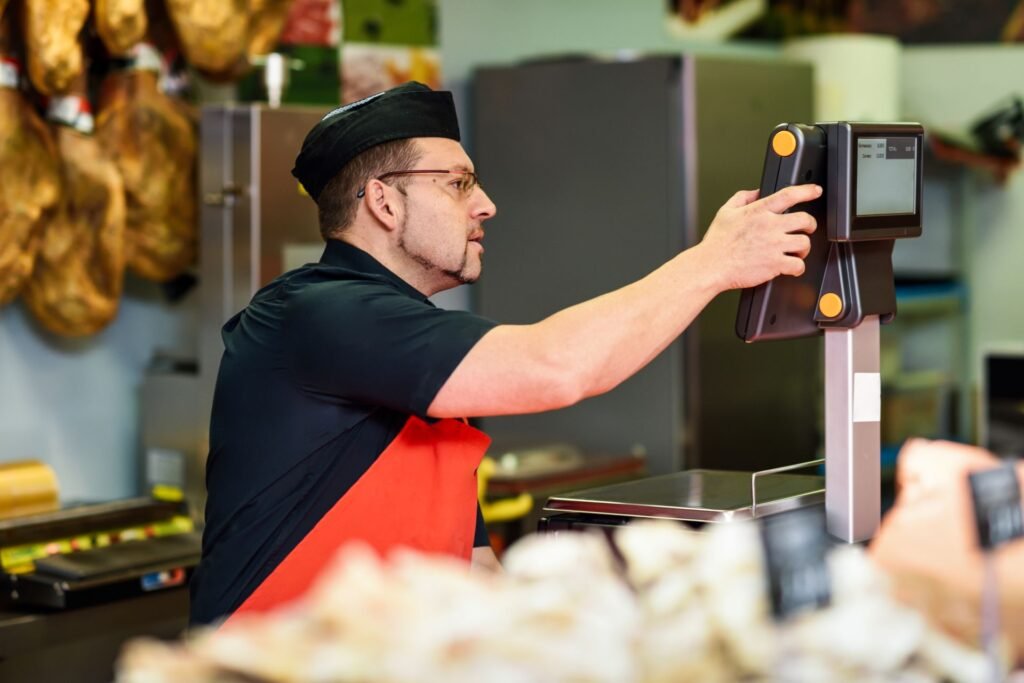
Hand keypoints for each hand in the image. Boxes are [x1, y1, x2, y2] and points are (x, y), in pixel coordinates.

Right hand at [698, 184, 820, 291]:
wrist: (711, 266)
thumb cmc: (716, 243)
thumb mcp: (725, 212)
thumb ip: (742, 197)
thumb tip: (756, 192)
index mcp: (758, 212)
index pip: (789, 195)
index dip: (807, 191)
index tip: (815, 191)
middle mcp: (769, 226)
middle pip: (805, 219)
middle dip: (810, 224)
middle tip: (807, 228)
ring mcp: (774, 246)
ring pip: (804, 243)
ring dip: (803, 248)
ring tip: (797, 251)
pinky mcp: (775, 264)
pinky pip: (798, 265)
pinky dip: (798, 267)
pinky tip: (792, 267)